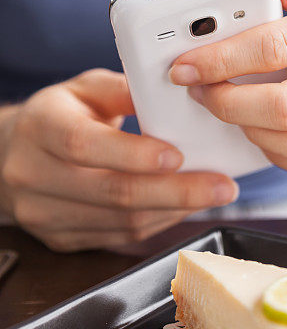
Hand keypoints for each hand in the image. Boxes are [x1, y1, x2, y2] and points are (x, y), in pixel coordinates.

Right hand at [0, 69, 238, 251]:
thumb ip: (127, 90)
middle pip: (113, 192)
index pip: (84, 144)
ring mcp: (44, 213)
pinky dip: (161, 222)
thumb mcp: (87, 89)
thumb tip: (175, 96)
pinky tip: (184, 207)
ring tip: (213, 194)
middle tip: (223, 186)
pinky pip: (122, 237)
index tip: (179, 156)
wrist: (16, 154)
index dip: (133, 154)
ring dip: (176, 210)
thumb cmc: (63, 116)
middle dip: (177, 192)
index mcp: (40, 126)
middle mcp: (34, 174)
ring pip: (123, 222)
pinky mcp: (61, 239)